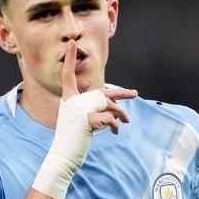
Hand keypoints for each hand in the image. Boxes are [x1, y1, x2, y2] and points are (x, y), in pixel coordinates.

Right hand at [34, 44, 136, 198]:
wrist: (64, 155)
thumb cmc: (72, 138)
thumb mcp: (82, 119)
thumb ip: (94, 108)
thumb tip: (115, 104)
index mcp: (68, 99)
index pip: (68, 74)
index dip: (70, 59)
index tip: (72, 42)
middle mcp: (72, 101)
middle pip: (102, 91)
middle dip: (121, 93)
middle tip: (135, 94)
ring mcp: (78, 110)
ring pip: (108, 105)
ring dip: (120, 114)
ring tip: (126, 121)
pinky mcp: (86, 120)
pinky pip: (108, 118)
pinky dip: (114, 125)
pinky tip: (115, 132)